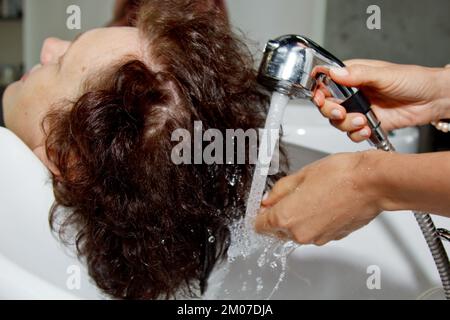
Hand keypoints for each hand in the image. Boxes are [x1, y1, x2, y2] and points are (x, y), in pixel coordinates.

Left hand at [254, 151, 384, 245]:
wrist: (372, 183)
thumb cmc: (340, 175)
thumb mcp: (300, 175)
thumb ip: (279, 191)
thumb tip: (268, 200)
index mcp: (286, 218)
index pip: (259, 225)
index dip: (259, 213)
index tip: (262, 206)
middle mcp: (300, 233)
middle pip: (277, 231)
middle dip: (277, 216)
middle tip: (287, 196)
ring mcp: (318, 238)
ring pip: (296, 232)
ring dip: (297, 218)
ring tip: (309, 196)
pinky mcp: (333, 238)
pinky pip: (315, 231)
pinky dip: (314, 221)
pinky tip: (322, 203)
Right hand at [313, 59, 449, 141]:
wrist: (433, 100)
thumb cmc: (414, 80)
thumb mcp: (385, 74)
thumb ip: (358, 74)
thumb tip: (335, 72)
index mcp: (353, 76)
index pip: (326, 81)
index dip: (318, 90)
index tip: (319, 97)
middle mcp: (353, 93)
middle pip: (327, 104)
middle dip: (331, 111)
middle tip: (341, 112)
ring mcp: (359, 109)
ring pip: (338, 121)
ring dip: (347, 124)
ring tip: (362, 121)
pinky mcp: (368, 124)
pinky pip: (352, 133)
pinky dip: (357, 135)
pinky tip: (368, 130)